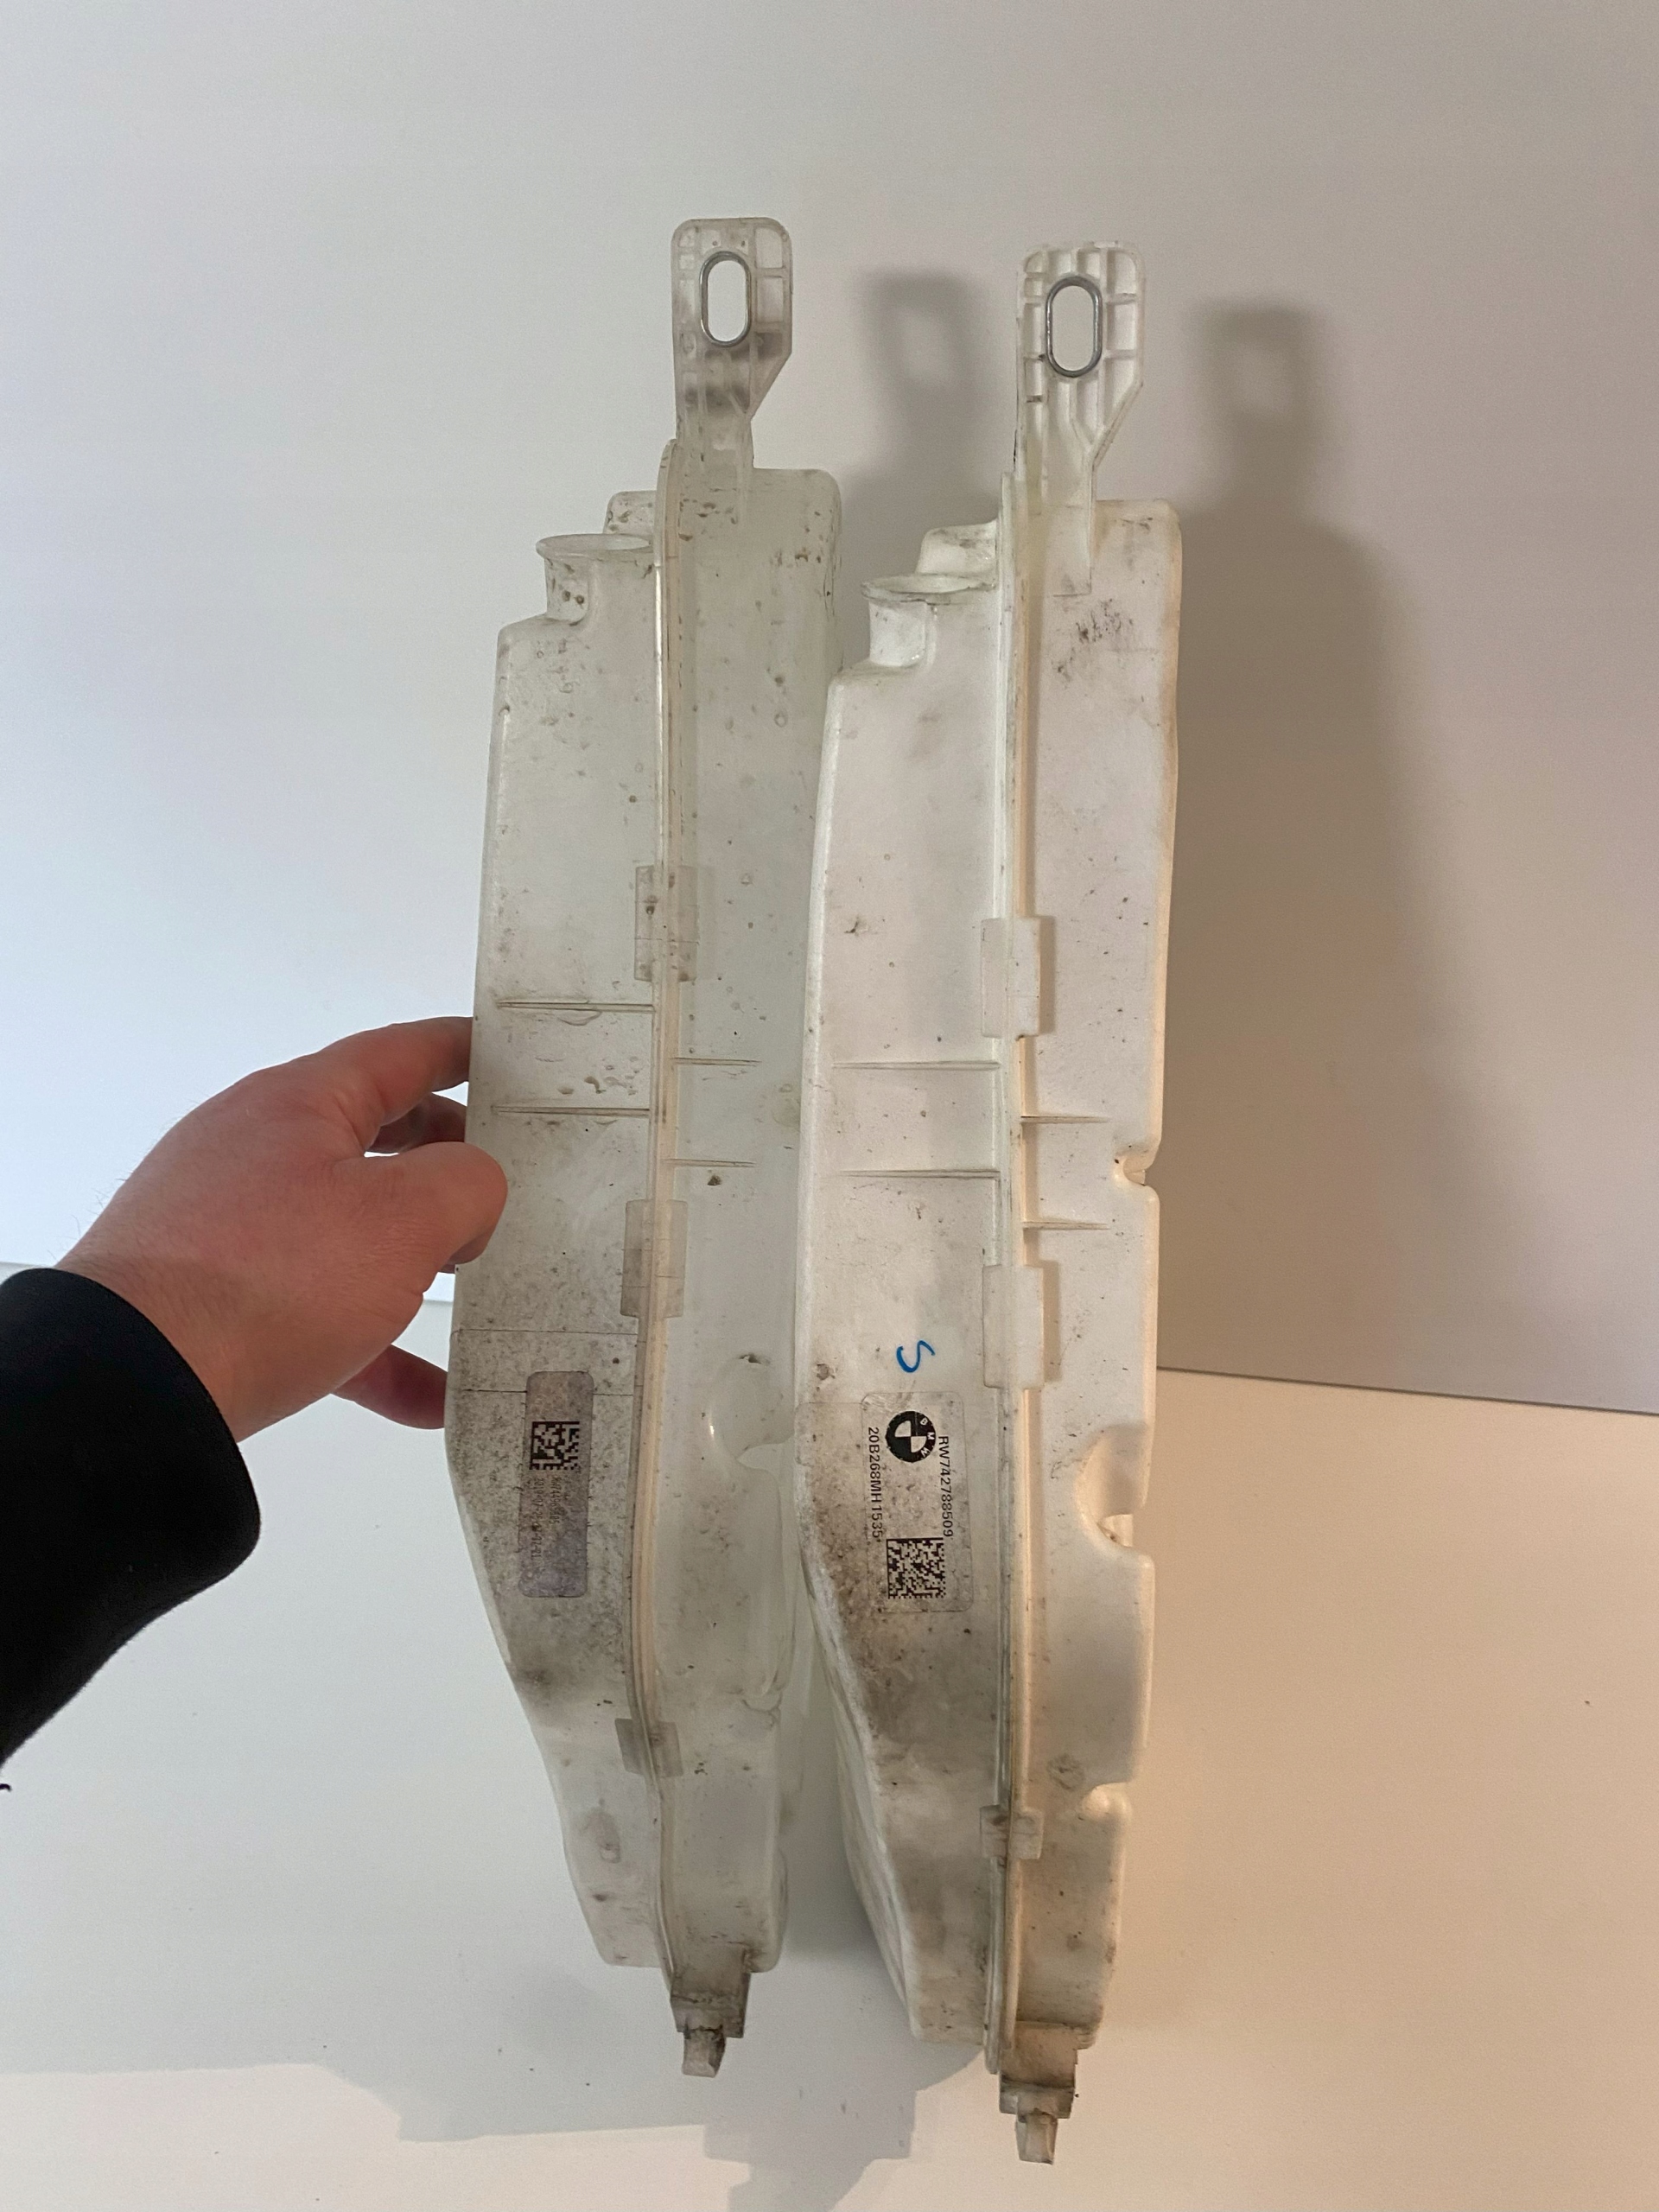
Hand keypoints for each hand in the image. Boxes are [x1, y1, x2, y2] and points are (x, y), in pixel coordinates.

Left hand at [58, 1018, 507, 1440]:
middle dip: (443, 1160)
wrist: (132, 1381)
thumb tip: (469, 1192)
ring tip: (475, 1292)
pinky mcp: (209, 1301)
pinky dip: (374, 1347)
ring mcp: (225, 1227)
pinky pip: (312, 1313)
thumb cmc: (270, 1277)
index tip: (505, 1055)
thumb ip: (466, 1185)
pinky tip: (427, 1398)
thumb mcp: (404, 1217)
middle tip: (506, 1179)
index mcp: (299, 1103)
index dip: (461, 1050)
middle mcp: (255, 1151)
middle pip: (372, 1138)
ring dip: (414, 1263)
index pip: (398, 1054)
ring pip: (345, 1233)